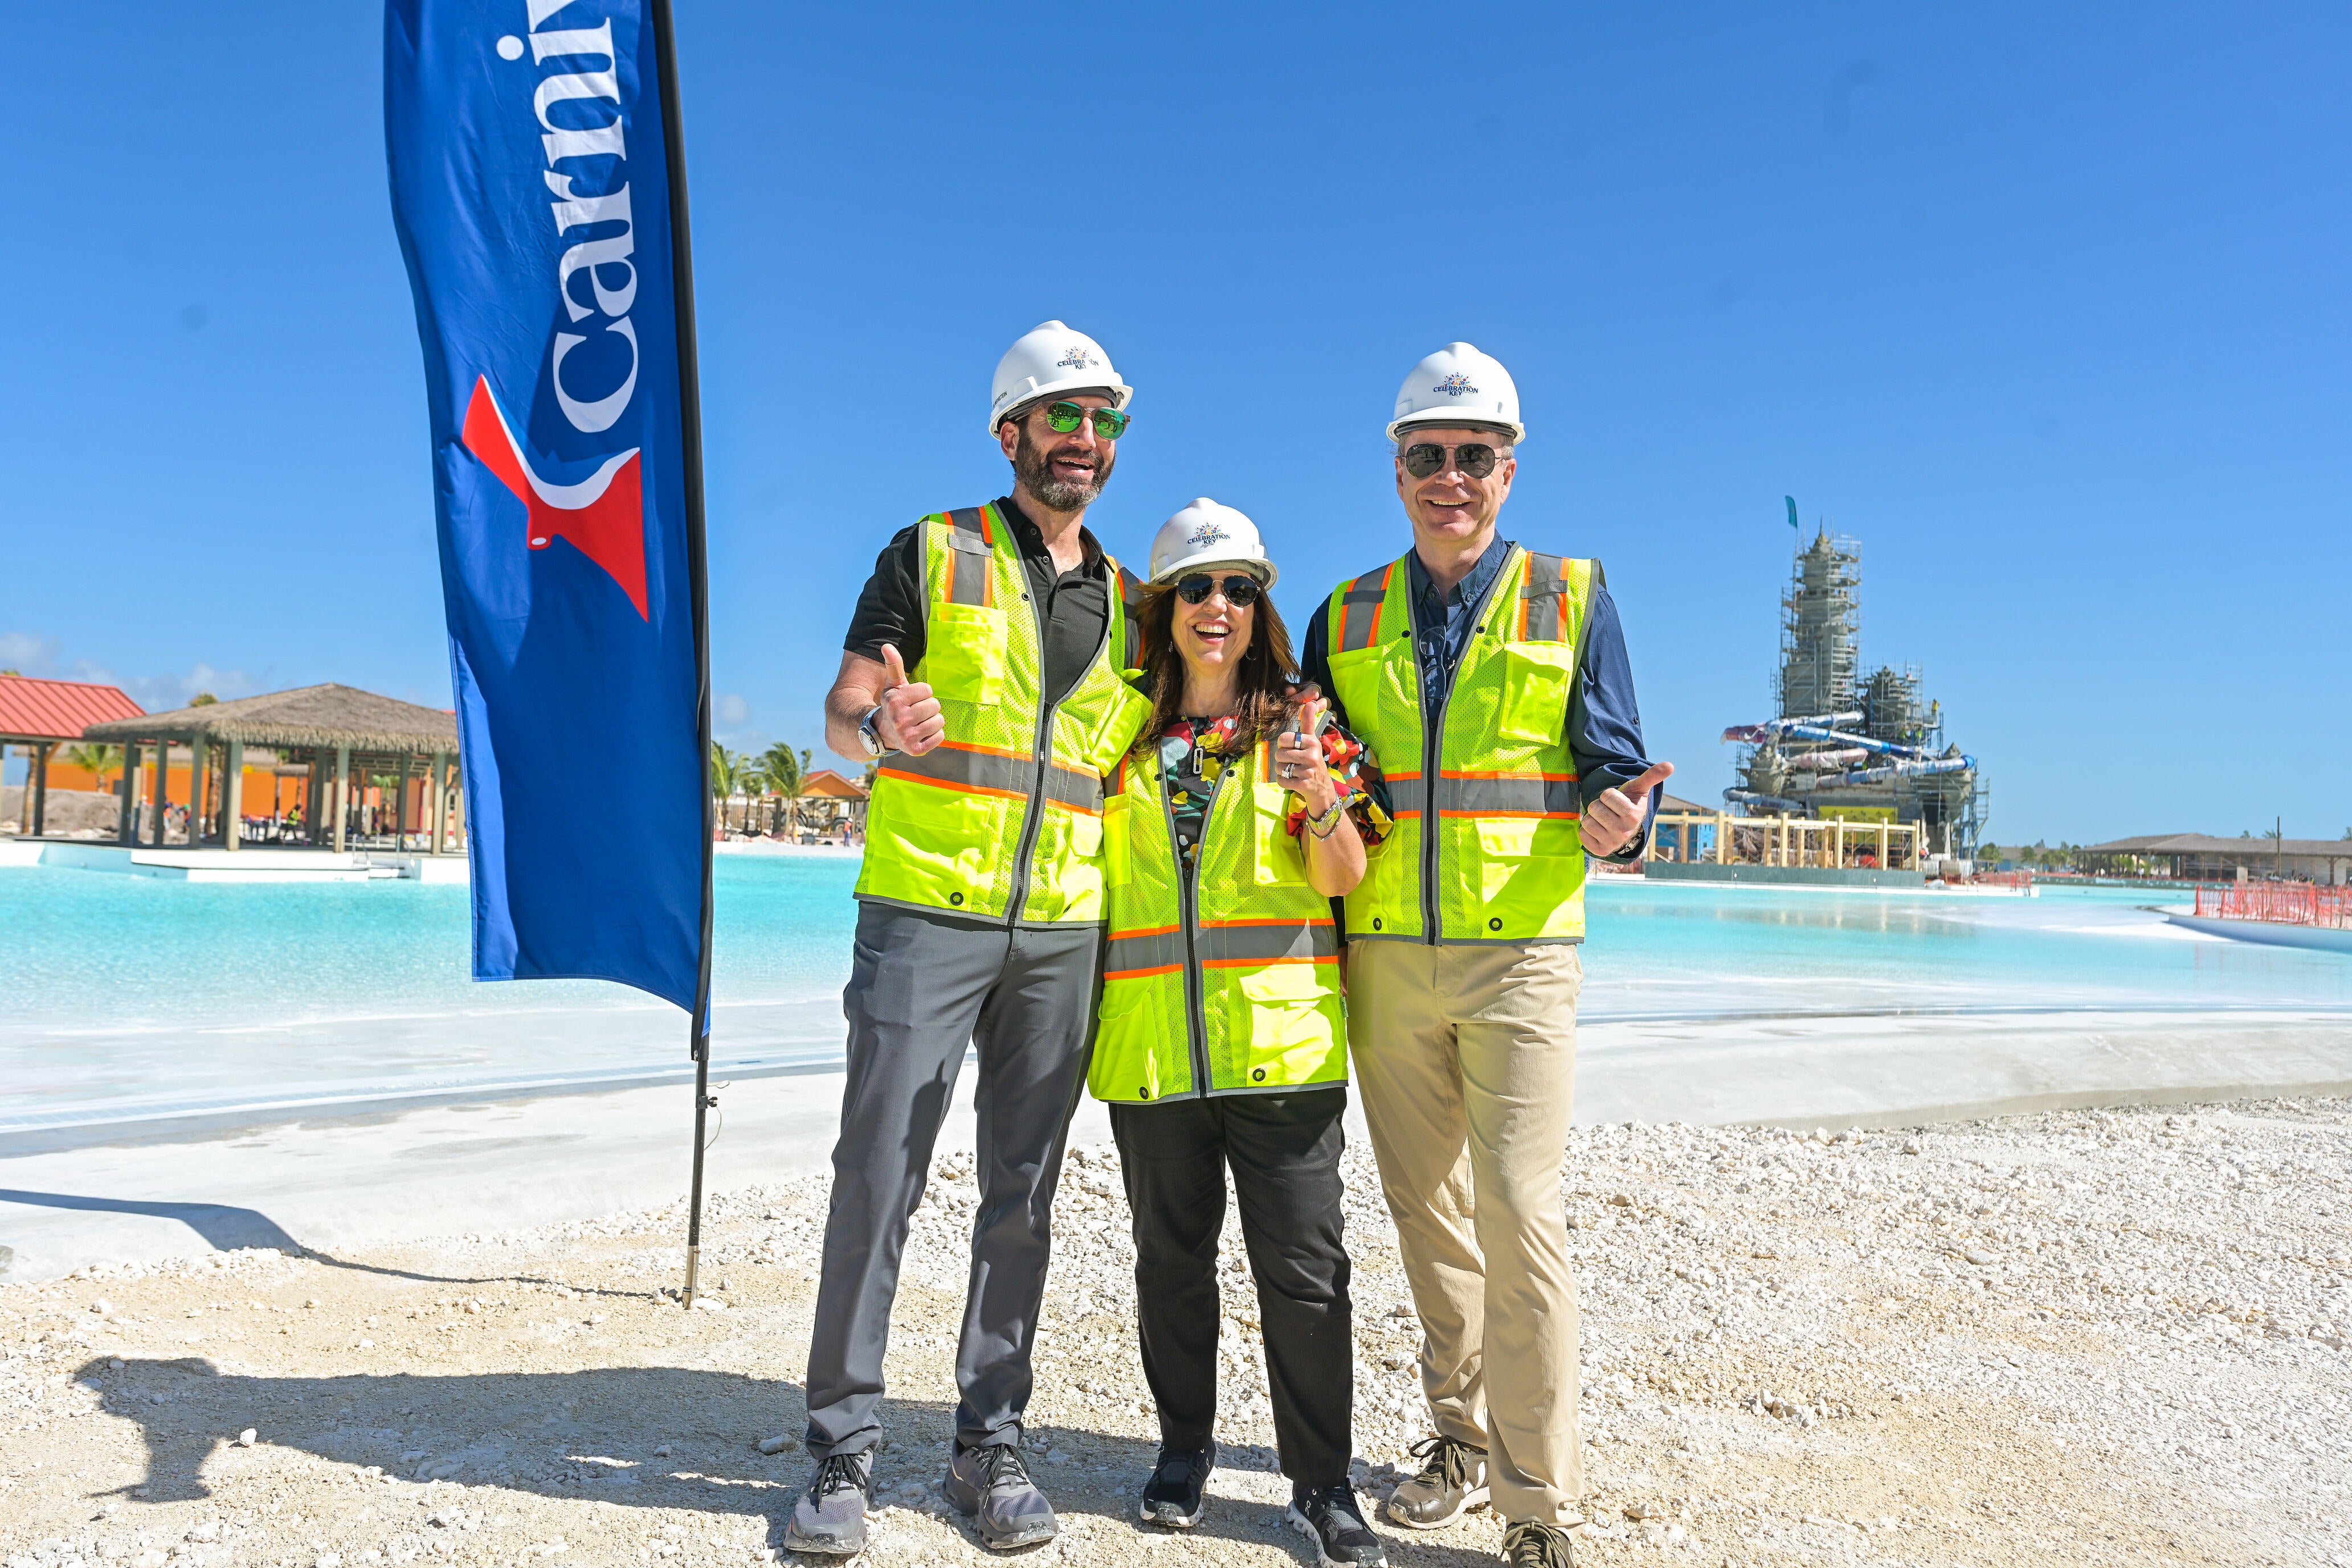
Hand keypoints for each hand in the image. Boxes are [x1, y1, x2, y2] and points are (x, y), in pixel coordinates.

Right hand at [875, 643, 943, 755]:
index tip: (912, 699)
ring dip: (933, 721)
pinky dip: (935, 735)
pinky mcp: (916, 750)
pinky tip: (923, 733)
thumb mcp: (893, 686)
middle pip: (935, 705)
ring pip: (939, 721)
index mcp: (895, 701)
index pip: (927, 690)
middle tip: (917, 712)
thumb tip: (887, 645)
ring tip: (920, 722)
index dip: (922, 693)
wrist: (883, 733)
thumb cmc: (894, 705)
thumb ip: (893, 665)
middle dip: (928, 707)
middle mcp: (900, 719)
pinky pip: (940, 737)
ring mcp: (907, 736)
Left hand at [1273, 694, 1339, 818]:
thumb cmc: (1312, 761)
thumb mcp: (1312, 741)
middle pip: (1279, 754)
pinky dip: (1284, 782)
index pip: (1284, 738)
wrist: (1322, 788)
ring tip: (1294, 771)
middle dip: (1282, 759)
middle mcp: (1312, 755)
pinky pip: (1282, 780)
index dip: (1283, 744)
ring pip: (1279, 767)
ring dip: (1283, 771)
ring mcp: (1308, 770)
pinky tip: (1294, 780)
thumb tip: (1311, 702)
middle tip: (1293, 762)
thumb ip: (1308, 722)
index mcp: (1312, 742)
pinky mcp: (1304, 784)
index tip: (1292, 748)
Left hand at [1583, 760, 1672, 856]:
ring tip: (1604, 819)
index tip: (1616, 801)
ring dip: (1592, 817)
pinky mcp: (1600, 851)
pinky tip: (1598, 830)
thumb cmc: (1630, 803)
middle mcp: (1624, 832)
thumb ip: (1652, 776)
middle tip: (1609, 810)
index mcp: (1633, 815)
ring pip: (1587, 821)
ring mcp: (1612, 843)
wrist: (1625, 826)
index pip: (1606, 795)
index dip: (1608, 795)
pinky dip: (1587, 830)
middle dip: (1599, 805)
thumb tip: (1670, 765)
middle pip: (1594, 807)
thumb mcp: (1639, 788)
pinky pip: (1582, 834)